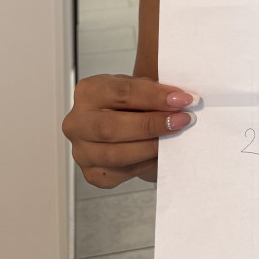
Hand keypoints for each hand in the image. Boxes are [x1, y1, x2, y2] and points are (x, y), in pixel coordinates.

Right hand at [62, 74, 197, 188]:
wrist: (124, 124)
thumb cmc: (132, 103)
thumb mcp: (140, 85)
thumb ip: (156, 89)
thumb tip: (181, 99)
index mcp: (88, 91)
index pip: (122, 92)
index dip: (155, 96)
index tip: (182, 99)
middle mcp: (77, 122)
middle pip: (111, 127)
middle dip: (151, 124)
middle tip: (182, 120)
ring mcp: (81, 151)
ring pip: (115, 154)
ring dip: (151, 146)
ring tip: (175, 136)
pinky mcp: (92, 173)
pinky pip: (120, 173)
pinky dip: (144, 163)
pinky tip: (159, 153)